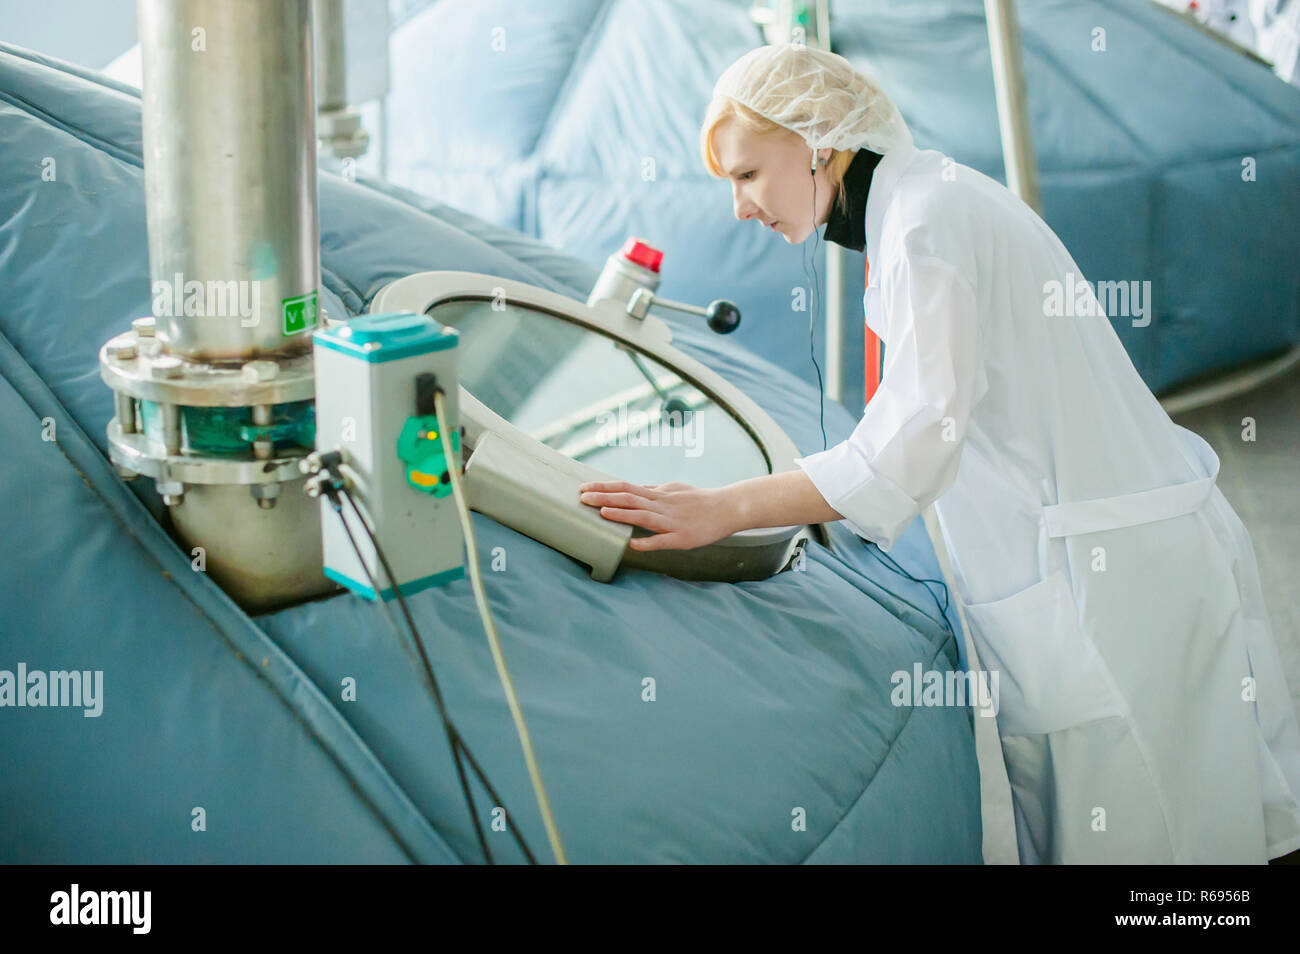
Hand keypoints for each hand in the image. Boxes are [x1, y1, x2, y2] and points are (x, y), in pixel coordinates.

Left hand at [578, 480, 736, 551]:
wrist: (728, 508)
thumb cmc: (699, 500)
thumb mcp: (673, 489)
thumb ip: (652, 491)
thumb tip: (632, 489)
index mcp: (658, 494)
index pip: (626, 487)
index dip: (604, 487)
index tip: (584, 487)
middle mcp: (662, 504)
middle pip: (629, 497)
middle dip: (604, 497)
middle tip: (582, 498)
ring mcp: (671, 521)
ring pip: (643, 516)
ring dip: (622, 514)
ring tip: (602, 513)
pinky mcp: (682, 538)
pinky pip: (663, 540)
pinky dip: (647, 542)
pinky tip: (632, 544)